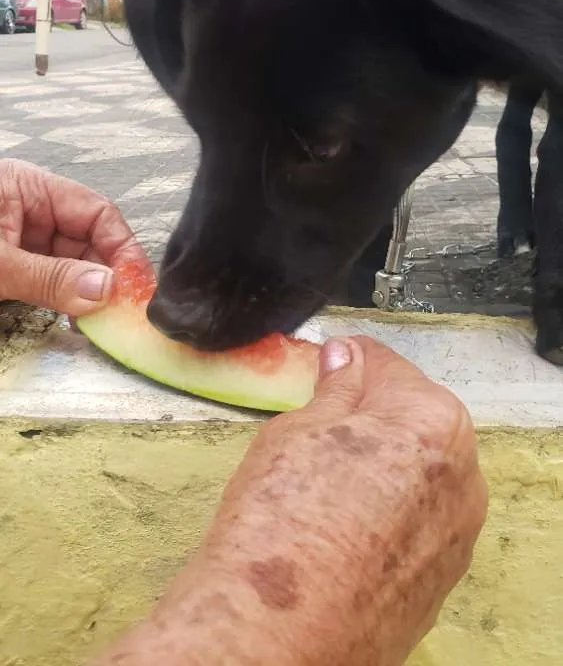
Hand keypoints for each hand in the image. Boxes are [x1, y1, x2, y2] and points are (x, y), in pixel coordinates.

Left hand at [0, 158, 149, 315]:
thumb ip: (48, 277)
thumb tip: (102, 290)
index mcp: (29, 188)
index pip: (96, 212)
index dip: (122, 248)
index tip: (137, 284)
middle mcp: (30, 210)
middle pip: (90, 240)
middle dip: (109, 276)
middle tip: (125, 310)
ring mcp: (22, 239)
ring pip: (73, 264)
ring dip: (91, 293)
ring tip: (108, 320)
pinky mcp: (13, 267)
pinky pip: (52, 281)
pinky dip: (68, 300)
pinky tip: (83, 319)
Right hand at [95, 337, 486, 665]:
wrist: (276, 638)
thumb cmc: (281, 521)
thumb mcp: (297, 430)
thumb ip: (335, 387)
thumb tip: (346, 358)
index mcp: (434, 421)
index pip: (388, 365)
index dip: (347, 360)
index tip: (324, 363)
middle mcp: (464, 475)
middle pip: (413, 419)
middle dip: (369, 416)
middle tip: (313, 430)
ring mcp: (458, 532)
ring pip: (418, 472)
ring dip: (380, 464)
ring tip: (320, 485)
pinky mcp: (441, 578)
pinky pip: (418, 520)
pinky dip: (387, 511)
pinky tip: (340, 526)